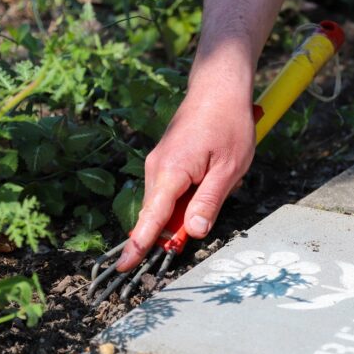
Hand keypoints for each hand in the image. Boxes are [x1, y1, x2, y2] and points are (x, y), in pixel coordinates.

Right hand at [116, 87, 254, 270]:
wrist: (219, 85)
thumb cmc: (229, 123)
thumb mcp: (229, 168)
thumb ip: (210, 202)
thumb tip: (195, 232)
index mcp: (171, 172)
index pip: (151, 219)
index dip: (139, 246)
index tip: (124, 267)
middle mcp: (157, 168)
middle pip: (160, 214)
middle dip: (180, 225)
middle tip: (210, 206)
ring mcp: (159, 162)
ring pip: (169, 201)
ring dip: (191, 204)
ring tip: (220, 176)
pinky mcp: (166, 159)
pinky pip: (173, 188)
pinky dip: (191, 191)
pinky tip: (214, 171)